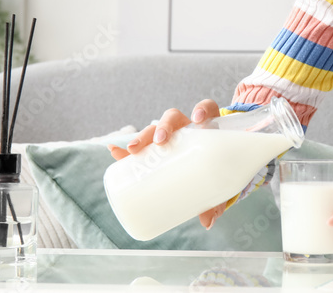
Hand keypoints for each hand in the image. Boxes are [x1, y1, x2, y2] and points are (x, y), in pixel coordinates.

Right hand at [106, 99, 225, 228]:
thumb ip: (215, 200)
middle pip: (174, 118)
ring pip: (155, 129)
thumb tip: (207, 223)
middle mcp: (187, 127)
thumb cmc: (216, 169)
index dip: (202, 109)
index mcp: (207, 127)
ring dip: (144, 136)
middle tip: (160, 141)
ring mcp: (169, 137)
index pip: (207, 109)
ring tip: (133, 149)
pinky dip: (125, 148)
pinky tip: (113, 150)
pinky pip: (138, 146)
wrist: (210, 166)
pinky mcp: (154, 149)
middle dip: (164, 126)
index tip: (198, 118)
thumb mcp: (220, 181)